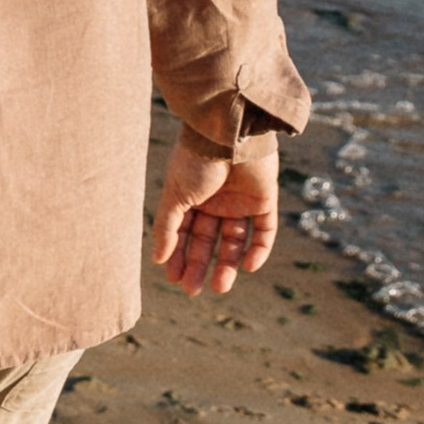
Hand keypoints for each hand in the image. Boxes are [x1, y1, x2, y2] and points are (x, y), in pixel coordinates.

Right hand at [150, 130, 280, 297]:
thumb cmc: (195, 159)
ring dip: (227, 264)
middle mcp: (216, 200)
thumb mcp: (174, 196)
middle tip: (192, 290)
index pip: (184, 232)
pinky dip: (259, 249)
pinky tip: (248, 267)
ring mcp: (241, 201)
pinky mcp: (265, 199)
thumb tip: (158, 259)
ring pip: (235, 240)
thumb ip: (167, 228)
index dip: (179, 255)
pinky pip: (264, 230)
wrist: (228, 133)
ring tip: (219, 287)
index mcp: (191, 197)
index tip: (173, 277)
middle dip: (199, 265)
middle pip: (208, 240)